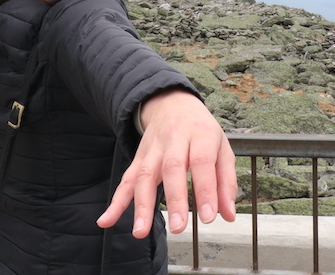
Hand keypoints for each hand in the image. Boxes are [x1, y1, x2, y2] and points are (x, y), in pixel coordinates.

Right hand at [97, 89, 236, 237]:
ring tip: (141, 231)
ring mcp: (152, 148)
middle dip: (174, 199)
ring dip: (142, 205)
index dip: (205, 190)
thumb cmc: (200, 131)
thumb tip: (227, 214)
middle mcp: (174, 139)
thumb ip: (226, 182)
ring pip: (145, 175)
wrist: (171, 104)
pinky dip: (116, 202)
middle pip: (172, 168)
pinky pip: (125, 179)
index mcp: (200, 134)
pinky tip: (107, 220)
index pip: (202, 162)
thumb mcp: (222, 148)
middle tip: (178, 227)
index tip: (208, 217)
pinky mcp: (138, 158)